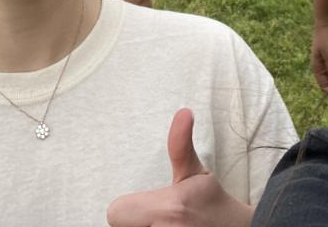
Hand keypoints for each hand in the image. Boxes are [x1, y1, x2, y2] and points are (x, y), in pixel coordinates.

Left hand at [106, 108, 252, 226]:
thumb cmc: (211, 203)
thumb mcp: (195, 172)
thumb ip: (180, 144)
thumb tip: (183, 112)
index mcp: (170, 209)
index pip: (116, 212)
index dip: (128, 208)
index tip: (147, 207)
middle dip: (137, 224)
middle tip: (158, 220)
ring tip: (164, 226)